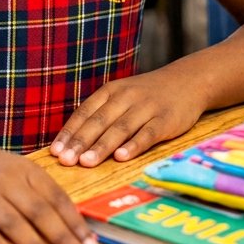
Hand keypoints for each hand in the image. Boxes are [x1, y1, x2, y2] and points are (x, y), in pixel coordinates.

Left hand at [50, 67, 207, 166]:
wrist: (188, 81)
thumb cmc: (147, 95)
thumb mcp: (122, 97)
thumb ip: (101, 115)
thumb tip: (74, 142)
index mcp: (110, 91)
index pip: (84, 112)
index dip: (69, 132)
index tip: (55, 151)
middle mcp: (126, 97)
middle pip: (99, 121)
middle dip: (80, 142)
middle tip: (65, 161)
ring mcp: (146, 107)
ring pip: (120, 128)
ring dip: (102, 146)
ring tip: (86, 162)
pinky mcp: (166, 119)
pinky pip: (148, 133)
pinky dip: (134, 145)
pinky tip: (122, 157)